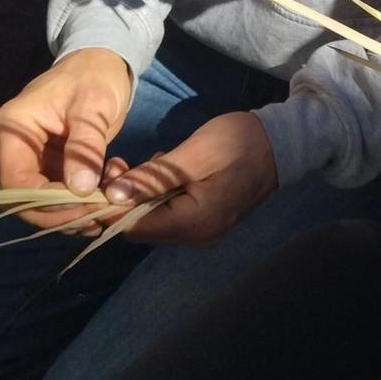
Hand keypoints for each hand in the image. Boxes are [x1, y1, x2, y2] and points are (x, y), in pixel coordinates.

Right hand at [0, 47, 135, 226]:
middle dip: (60, 214)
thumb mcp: (93, 105)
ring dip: (74, 213)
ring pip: (42, 204)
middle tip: (98, 217)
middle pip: (24, 200)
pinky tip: (109, 196)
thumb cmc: (93, 75)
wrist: (101, 63)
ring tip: (108, 209)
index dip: (45, 202)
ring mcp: (32, 160)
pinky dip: (82, 203)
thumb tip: (80, 189)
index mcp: (12, 129)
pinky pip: (60, 196)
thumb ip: (85, 145)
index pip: (15, 183)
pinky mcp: (51, 167)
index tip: (82, 206)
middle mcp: (14, 149)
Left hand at [104, 111, 279, 244]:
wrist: (281, 143)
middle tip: (116, 164)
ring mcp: (202, 229)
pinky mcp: (205, 217)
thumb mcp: (192, 155)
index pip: (134, 228)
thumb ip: (152, 177)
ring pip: (153, 219)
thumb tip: (112, 196)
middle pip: (141, 227)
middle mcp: (196, 236)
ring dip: (137, 195)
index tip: (99, 179)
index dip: (109, 208)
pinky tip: (158, 169)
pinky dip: (155, 194)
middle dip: (121, 200)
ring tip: (132, 164)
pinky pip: (169, 212)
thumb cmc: (239, 144)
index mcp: (193, 224)